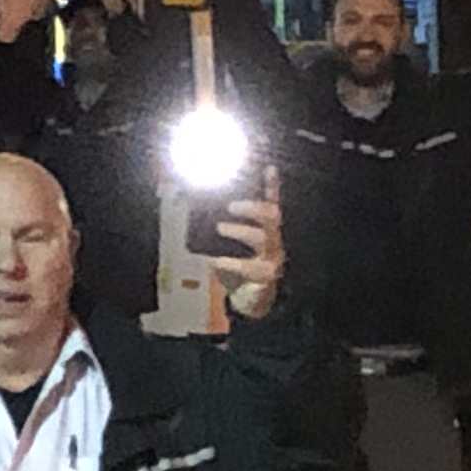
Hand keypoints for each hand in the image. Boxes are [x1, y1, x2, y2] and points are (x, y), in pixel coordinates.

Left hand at [209, 179, 285, 319]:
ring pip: (263, 238)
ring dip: (240, 230)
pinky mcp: (266, 278)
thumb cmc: (243, 270)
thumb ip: (224, 230)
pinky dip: (231, 262)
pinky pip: (250, 267)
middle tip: (232, 206)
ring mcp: (273, 259)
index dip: (272, 186)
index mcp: (267, 232)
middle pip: (272, 217)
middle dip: (252, 208)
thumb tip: (196, 208)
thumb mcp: (233, 248)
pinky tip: (216, 261)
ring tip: (221, 228)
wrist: (255, 302)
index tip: (268, 169)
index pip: (272, 204)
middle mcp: (274, 242)